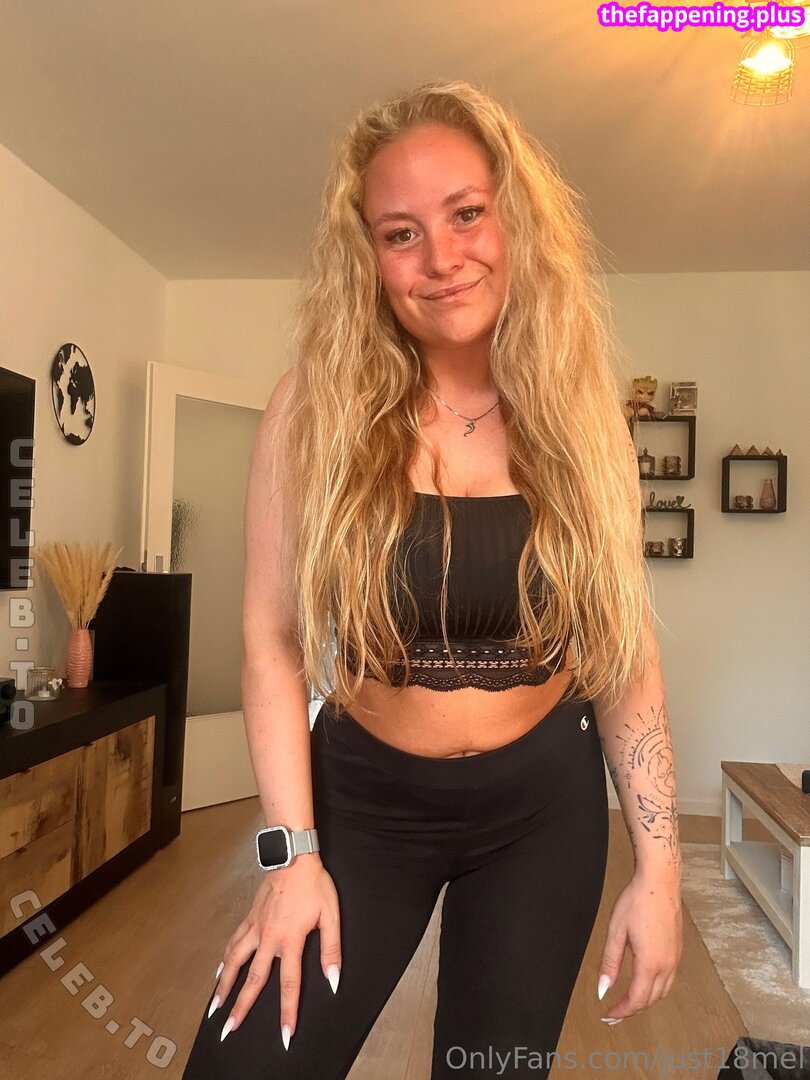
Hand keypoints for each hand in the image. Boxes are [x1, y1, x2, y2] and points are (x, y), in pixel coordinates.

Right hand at [209, 855, 340, 1048]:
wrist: (293, 856)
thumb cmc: (314, 885)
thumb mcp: (331, 916)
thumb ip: (331, 950)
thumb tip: (332, 979)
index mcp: (290, 940)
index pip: (289, 984)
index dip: (287, 1011)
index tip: (284, 1035)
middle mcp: (268, 938)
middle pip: (253, 980)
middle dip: (241, 1008)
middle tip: (229, 1030)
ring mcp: (255, 927)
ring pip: (235, 962)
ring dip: (224, 986)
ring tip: (214, 1006)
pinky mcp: (250, 917)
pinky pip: (234, 942)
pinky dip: (225, 959)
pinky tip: (220, 970)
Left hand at [596, 867, 682, 1023]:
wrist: (660, 881)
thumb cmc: (637, 901)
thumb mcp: (616, 931)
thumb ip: (609, 963)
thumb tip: (603, 989)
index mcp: (650, 962)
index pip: (636, 999)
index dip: (621, 1011)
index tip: (608, 1014)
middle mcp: (667, 964)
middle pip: (651, 1000)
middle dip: (632, 1009)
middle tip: (614, 1012)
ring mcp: (675, 958)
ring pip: (662, 992)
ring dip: (645, 1001)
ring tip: (627, 1002)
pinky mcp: (678, 950)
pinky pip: (669, 979)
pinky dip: (655, 989)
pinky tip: (643, 983)